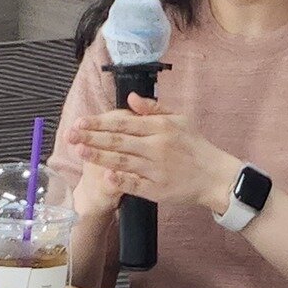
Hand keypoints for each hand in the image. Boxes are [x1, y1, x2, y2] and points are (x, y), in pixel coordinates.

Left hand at [67, 93, 241, 214]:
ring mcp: (156, 169)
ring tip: (79, 150)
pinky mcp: (158, 189)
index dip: (99, 122)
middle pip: (118, 140)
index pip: (123, 122)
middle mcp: (156, 147)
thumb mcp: (180, 119)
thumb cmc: (196, 146)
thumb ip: (154, 108)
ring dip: (99, 156)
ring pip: (122, 161)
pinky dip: (120, 180)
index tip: (80, 121)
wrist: (217, 176)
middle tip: (70, 134)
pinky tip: (105, 176)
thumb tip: (131, 98)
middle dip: (91, 137)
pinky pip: (135, 184)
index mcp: (160, 127)